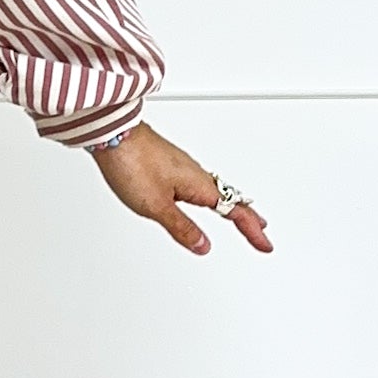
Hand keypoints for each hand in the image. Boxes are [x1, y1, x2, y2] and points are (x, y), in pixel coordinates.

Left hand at [90, 122, 274, 258]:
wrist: (111, 132)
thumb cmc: (132, 162)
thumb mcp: (156, 206)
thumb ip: (181, 227)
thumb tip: (203, 245)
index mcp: (199, 186)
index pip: (234, 212)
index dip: (252, 231)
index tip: (265, 245)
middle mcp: (195, 174)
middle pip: (230, 199)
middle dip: (248, 217)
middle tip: (261, 229)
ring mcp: (182, 167)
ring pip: (216, 189)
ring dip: (231, 205)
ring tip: (238, 216)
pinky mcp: (169, 162)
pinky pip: (200, 182)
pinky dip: (211, 195)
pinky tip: (201, 196)